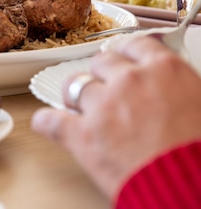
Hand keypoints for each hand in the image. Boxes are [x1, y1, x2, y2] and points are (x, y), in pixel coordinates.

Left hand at [31, 36, 200, 199]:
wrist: (191, 187)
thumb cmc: (200, 151)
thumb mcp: (200, 104)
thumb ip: (178, 89)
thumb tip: (172, 90)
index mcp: (165, 71)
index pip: (136, 45)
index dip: (128, 56)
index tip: (125, 62)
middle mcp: (129, 81)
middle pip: (101, 62)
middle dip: (103, 75)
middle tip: (107, 90)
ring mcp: (102, 106)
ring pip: (74, 85)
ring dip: (76, 95)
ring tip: (80, 107)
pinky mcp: (82, 135)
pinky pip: (50, 120)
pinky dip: (46, 122)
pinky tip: (46, 123)